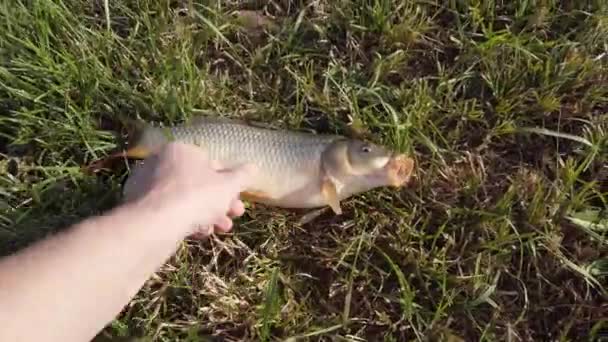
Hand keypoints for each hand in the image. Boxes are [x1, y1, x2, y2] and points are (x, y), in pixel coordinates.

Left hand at [122, 142, 255, 236]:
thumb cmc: (196, 196)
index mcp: (181, 150)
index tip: (237, 201)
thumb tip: (253, 167)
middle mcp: (160, 162)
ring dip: (206, 215)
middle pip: (198, 184)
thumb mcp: (228, 186)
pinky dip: (185, 221)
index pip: (210, 164)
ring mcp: (147, 185)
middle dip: (219, 203)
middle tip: (234, 217)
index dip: (228, 184)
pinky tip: (198, 234)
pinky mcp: (139, 207)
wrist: (155, 223)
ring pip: (185, 200)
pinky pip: (169, 212)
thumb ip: (242, 176)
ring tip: (219, 230)